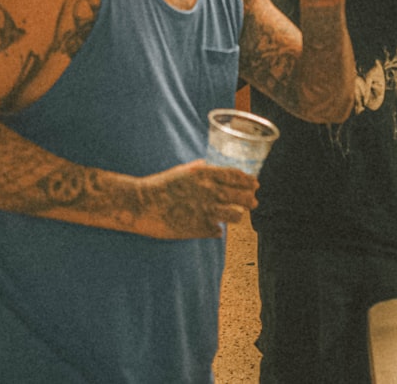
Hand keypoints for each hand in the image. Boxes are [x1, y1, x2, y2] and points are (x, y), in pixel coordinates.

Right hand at [138, 160, 257, 238]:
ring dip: (237, 215)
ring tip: (235, 215)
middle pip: (241, 196)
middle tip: (253, 202)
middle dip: (250, 199)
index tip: (255, 184)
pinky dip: (218, 229)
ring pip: (235, 215)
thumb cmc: (159, 185)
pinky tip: (215, 229)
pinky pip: (218, 231)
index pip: (236, 176)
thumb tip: (209, 165)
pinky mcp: (199, 228)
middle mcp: (209, 191)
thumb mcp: (182, 171)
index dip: (248, 181)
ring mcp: (206, 211)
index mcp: (205, 175)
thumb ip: (199, 168)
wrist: (141, 204)